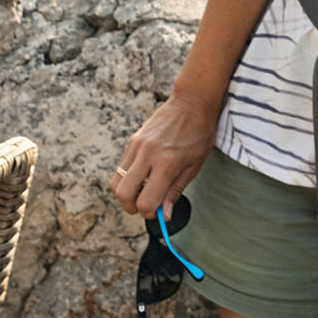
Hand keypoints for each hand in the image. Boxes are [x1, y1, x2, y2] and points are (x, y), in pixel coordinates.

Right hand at [113, 90, 218, 218]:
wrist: (193, 101)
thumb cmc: (200, 133)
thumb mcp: (195, 165)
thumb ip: (175, 191)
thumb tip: (164, 215)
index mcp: (166, 163)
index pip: (145, 201)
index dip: (150, 213)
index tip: (159, 211)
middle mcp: (147, 155)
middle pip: (123, 194)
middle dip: (131, 207)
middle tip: (146, 205)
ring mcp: (137, 146)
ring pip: (116, 182)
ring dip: (126, 194)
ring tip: (143, 191)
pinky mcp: (132, 140)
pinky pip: (121, 167)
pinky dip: (127, 178)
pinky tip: (143, 176)